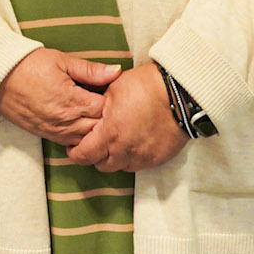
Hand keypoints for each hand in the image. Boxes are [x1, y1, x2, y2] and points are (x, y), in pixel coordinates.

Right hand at [0, 48, 120, 146]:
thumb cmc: (28, 65)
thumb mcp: (61, 60)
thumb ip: (90, 70)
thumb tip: (116, 71)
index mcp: (72, 100)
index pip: (106, 109)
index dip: (114, 101)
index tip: (115, 92)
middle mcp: (65, 121)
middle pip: (99, 128)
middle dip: (108, 118)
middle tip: (111, 105)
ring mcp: (56, 131)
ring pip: (87, 140)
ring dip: (95, 130)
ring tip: (98, 115)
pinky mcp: (46, 136)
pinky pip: (71, 144)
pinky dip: (81, 137)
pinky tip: (83, 124)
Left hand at [67, 61, 189, 172]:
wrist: (180, 94)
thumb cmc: (146, 86)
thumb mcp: (113, 88)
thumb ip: (98, 106)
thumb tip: (90, 111)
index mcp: (109, 134)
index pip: (84, 155)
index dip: (75, 152)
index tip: (73, 146)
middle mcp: (124, 151)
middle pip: (100, 165)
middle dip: (94, 156)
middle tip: (94, 142)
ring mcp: (142, 157)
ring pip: (120, 167)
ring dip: (114, 158)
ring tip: (116, 142)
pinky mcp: (157, 159)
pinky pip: (139, 165)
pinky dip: (132, 157)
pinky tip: (134, 143)